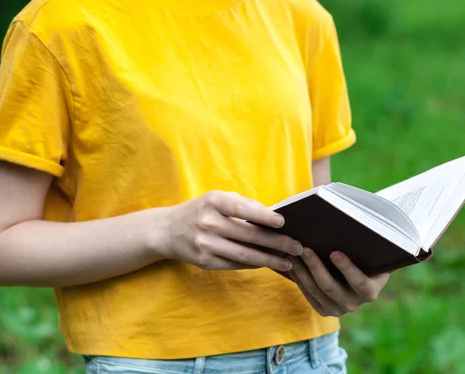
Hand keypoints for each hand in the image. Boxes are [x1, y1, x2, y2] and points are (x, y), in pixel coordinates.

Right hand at [163, 191, 303, 270]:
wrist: (167, 231)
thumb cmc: (200, 211)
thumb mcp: (216, 199)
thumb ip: (242, 204)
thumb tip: (272, 216)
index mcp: (213, 202)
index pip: (242, 209)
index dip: (264, 216)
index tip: (283, 222)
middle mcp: (208, 223)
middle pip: (248, 235)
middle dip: (276, 243)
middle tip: (297, 247)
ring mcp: (205, 244)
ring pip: (244, 254)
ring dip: (269, 259)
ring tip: (288, 261)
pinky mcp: (205, 262)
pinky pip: (235, 264)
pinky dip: (254, 264)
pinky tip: (268, 264)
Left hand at [288, 248, 389, 316]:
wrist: (361, 278)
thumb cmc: (365, 261)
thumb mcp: (369, 257)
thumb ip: (362, 250)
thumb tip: (347, 229)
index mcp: (369, 292)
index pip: (359, 282)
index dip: (347, 268)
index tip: (334, 253)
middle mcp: (353, 304)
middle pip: (330, 287)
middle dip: (315, 266)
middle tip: (305, 249)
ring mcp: (337, 309)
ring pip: (315, 290)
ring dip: (302, 271)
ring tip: (292, 254)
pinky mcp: (323, 310)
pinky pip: (307, 295)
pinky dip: (298, 279)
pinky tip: (290, 265)